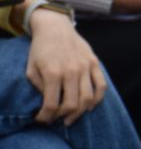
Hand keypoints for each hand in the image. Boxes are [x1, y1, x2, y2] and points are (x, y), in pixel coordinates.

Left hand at [24, 8, 105, 123]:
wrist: (55, 28)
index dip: (46, 116)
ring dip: (80, 112)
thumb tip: (49, 102)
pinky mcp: (94, 63)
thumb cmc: (41, 49)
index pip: (52, 104)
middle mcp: (71, 71)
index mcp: (52, 73)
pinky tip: (90, 106)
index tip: (42, 120)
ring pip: (89, 98)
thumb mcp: (30, 68)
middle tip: (57, 119)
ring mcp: (85, 67)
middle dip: (63, 116)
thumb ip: (39, 87)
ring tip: (72, 117)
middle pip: (73, 104)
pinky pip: (101, 86)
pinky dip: (97, 99)